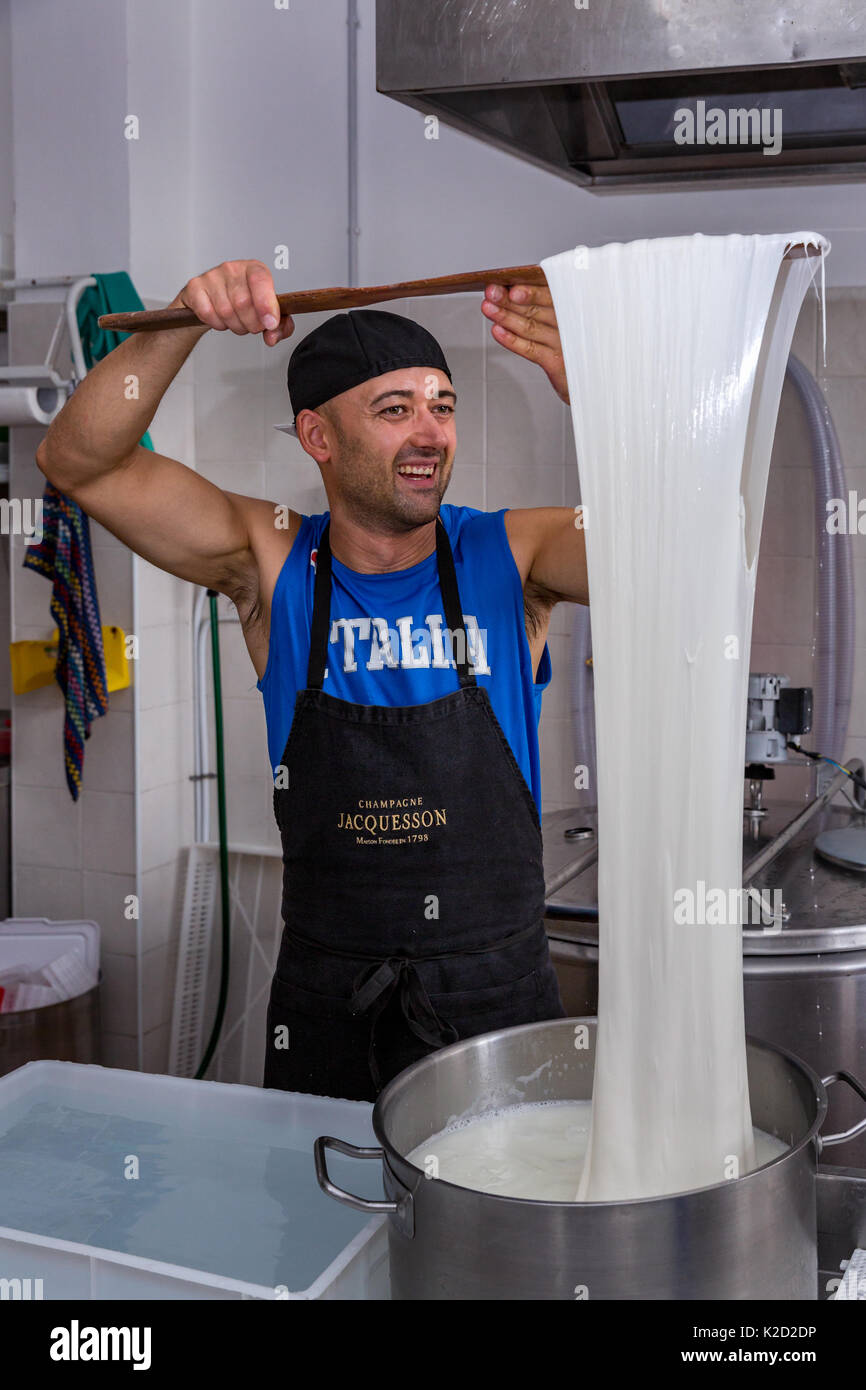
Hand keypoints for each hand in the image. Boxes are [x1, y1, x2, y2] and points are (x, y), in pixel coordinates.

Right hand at [174, 260, 294, 346]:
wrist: (211, 302)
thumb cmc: (241, 304)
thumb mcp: (266, 314)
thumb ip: (280, 326)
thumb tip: (273, 335)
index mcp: (254, 270)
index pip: (261, 280)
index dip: (266, 305)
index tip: (270, 323)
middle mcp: (233, 268)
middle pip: (243, 302)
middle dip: (251, 323)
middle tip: (251, 325)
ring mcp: (212, 276)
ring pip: (226, 311)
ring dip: (234, 325)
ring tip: (236, 321)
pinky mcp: (195, 287)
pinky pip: (208, 313)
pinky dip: (216, 323)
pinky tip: (220, 318)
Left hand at [481, 283, 568, 404]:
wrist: (595, 380)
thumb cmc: (576, 345)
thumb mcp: (570, 320)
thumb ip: (548, 305)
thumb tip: (514, 291)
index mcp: (574, 307)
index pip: (549, 293)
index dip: (528, 288)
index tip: (509, 282)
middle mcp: (571, 323)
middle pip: (537, 308)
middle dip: (510, 300)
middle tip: (492, 292)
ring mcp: (564, 343)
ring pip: (530, 327)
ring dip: (506, 316)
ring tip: (488, 308)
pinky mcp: (557, 363)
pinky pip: (531, 349)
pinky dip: (512, 340)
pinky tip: (498, 331)